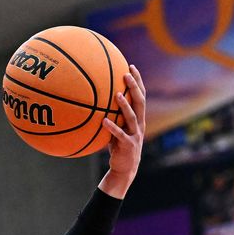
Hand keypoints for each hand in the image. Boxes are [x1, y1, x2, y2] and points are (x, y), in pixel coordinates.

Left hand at [101, 65, 145, 196]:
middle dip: (134, 86)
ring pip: (132, 116)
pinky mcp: (128, 145)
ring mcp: (135, 134)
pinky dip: (112, 127)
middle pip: (140, 101)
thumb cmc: (118, 146)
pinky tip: (103, 121)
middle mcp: (139, 123)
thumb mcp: (115, 128)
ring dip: (125, 105)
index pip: (141, 95)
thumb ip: (111, 115)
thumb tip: (93, 101)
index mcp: (138, 117)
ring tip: (117, 94)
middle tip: (126, 74)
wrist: (125, 168)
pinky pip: (119, 134)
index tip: (131, 66)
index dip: (138, 81)